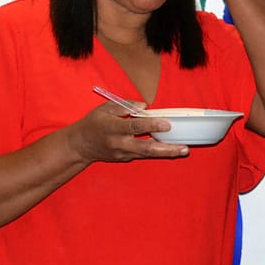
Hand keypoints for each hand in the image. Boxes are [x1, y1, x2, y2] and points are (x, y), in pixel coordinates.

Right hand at [68, 101, 189, 162]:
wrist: (80, 145)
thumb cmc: (94, 122)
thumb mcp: (105, 108)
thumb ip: (125, 105)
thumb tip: (144, 107)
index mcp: (112, 128)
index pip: (134, 127)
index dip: (151, 125)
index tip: (167, 124)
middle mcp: (119, 143)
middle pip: (146, 148)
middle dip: (166, 149)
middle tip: (184, 148)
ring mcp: (122, 153)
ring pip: (147, 154)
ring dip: (166, 153)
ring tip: (184, 150)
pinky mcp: (125, 158)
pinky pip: (142, 154)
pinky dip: (157, 152)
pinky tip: (170, 149)